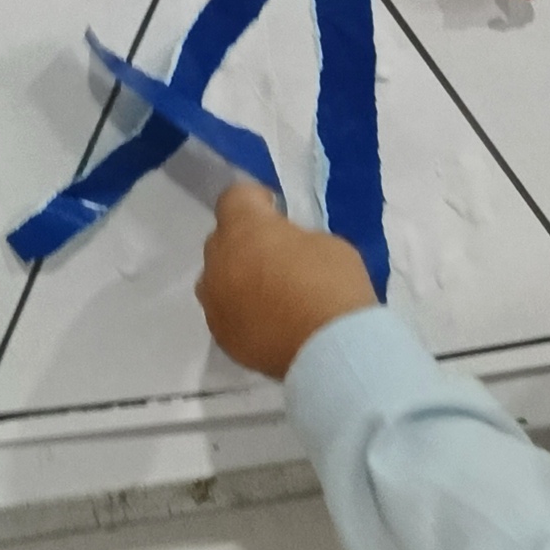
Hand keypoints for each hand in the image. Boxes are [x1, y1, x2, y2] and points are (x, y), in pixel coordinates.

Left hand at [197, 182, 379, 378]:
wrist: (330, 352)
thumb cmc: (334, 287)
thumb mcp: (325, 243)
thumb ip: (293, 238)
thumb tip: (283, 249)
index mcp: (244, 229)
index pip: (235, 198)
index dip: (256, 201)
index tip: (276, 213)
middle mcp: (218, 262)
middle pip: (222, 239)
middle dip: (245, 241)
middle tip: (277, 257)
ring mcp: (215, 302)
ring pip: (217, 279)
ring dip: (237, 277)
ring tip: (268, 294)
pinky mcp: (221, 336)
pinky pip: (225, 312)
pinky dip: (241, 311)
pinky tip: (268, 322)